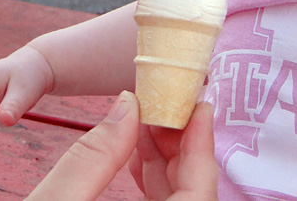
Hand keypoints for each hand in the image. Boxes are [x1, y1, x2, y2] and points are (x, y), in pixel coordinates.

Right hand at [27, 92, 218, 199]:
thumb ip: (94, 156)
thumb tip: (127, 106)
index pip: (198, 194)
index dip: (202, 147)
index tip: (201, 108)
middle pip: (190, 196)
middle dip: (181, 148)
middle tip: (164, 108)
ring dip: (164, 163)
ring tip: (144, 123)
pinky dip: (150, 185)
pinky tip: (132, 157)